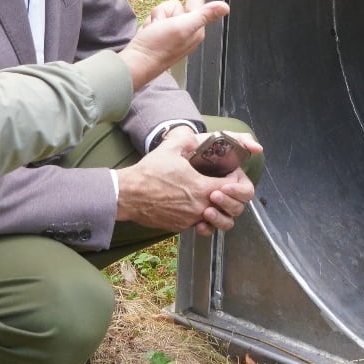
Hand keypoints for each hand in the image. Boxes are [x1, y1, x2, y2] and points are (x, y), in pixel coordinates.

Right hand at [117, 129, 257, 234]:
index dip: (236, 180)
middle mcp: (200, 207)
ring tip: (211, 200)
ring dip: (219, 212)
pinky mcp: (179, 227)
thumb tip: (196, 135)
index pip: (235, 188)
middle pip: (232, 209)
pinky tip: (194, 206)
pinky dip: (202, 218)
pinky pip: (199, 225)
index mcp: (202, 188)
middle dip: (232, 198)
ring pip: (217, 221)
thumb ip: (189, 140)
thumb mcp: (170, 148)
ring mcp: (190, 220)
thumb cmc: (148, 173)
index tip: (231, 174)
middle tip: (224, 188)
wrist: (127, 195)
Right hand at [119, 0, 227, 89]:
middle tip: (159, 26)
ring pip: (164, 9)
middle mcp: (188, 29)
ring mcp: (174, 31)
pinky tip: (149, 34)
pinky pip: (156, 17)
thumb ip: (203, 15)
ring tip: (153, 31)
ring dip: (155, 18)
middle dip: (163, 11)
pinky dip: (150, 23)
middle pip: (175, 3)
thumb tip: (226, 7)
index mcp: (196, 27)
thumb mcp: (182, 27)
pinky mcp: (163, 33)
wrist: (136, 63)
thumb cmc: (158, 46)